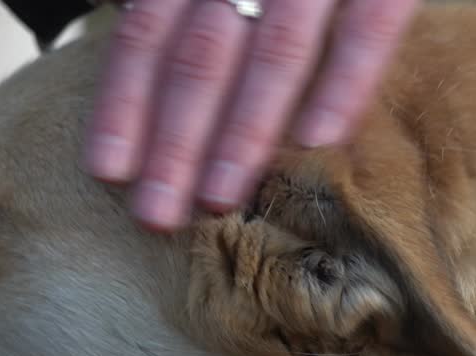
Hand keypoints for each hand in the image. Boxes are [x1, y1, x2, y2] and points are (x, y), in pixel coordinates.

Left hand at [83, 0, 420, 231]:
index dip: (123, 103)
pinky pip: (367, 28)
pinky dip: (343, 83)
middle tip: (156, 216)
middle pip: (200, 56)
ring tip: (221, 197)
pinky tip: (318, 139)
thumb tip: (138, 87)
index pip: (146, 34)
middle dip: (174, 142)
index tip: (109, 172)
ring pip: (274, 50)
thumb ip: (177, 15)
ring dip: (244, 130)